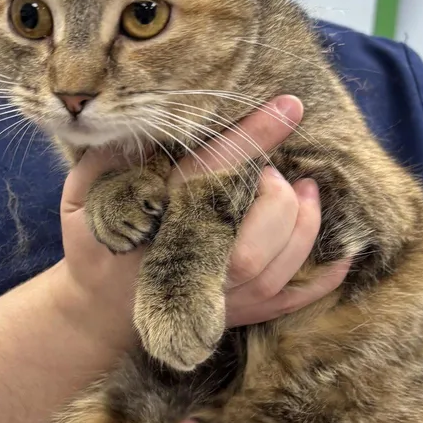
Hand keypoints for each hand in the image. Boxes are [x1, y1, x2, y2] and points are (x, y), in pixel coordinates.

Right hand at [55, 95, 348, 349]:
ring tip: (304, 192)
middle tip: (271, 170)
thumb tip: (142, 127)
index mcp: (154, 225)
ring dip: (303, 224)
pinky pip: (291, 302)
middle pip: (255, 230)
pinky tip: (341, 251)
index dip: (252, 136)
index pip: (210, 173)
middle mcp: (191, 267)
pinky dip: (323, 278)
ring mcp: (218, 300)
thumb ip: (105, 160)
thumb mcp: (81, 197)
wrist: (96, 313)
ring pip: (278, 266)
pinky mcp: (237, 317)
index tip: (288, 105)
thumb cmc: (94, 246)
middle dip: (275, 193)